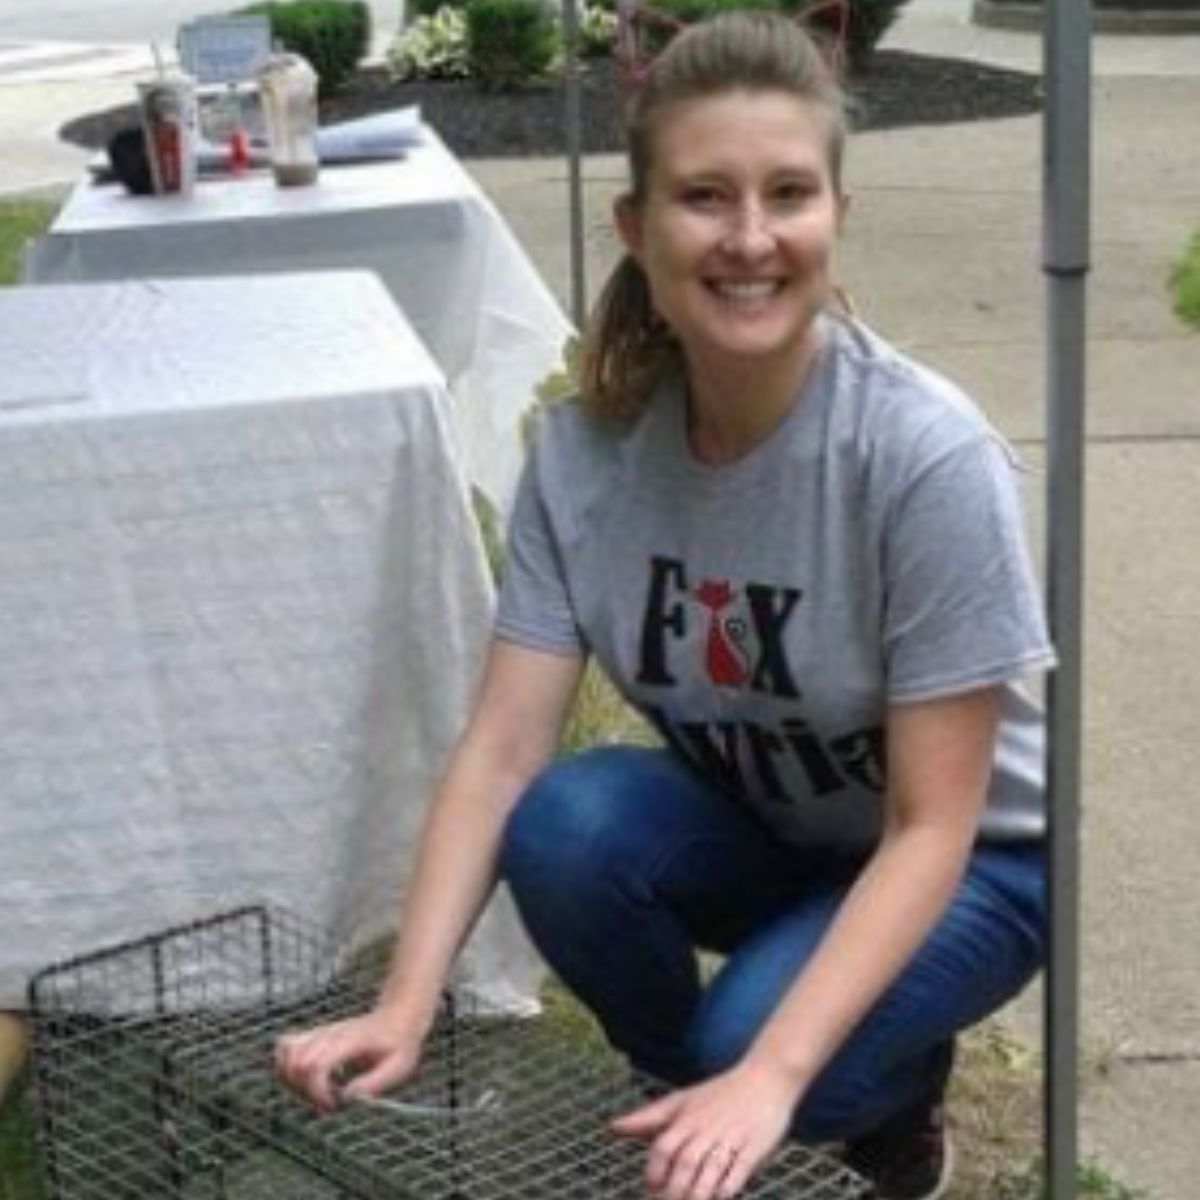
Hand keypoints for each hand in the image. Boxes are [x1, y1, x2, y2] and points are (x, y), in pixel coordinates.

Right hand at [274, 1008, 424, 1112]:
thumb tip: (346, 1099)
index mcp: (350, 1041)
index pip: (316, 1064)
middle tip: (328, 1102)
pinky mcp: (314, 1035)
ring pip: (284, 1052)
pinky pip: (284, 1046)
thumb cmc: (400, 1043)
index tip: (334, 1104)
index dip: (317, 1091)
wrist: (399, 1015)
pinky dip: (286, 1067)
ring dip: (292, 1081)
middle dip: (305, 1092)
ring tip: (316, 1093)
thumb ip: (373, 1083)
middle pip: (296, 1063)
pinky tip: (307, 1080)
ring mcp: (320, 1033)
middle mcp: (330, 1034)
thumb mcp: (399, 1066)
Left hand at [611, 1059, 801, 1199]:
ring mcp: (731, 1137)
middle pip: (684, 1162)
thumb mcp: (682, 1100)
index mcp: (687, 1117)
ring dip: (697, 1192)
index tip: (652, 1187)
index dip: (655, 1170)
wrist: (765, 1078)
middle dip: (674, 1189)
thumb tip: (613, 1127)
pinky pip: (739, 1171)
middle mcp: (707, 1128)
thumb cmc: (720, 1093)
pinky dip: (728, 1187)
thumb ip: (649, 1118)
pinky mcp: (754, 1147)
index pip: (663, 1146)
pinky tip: (720, 1196)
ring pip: (710, 1169)